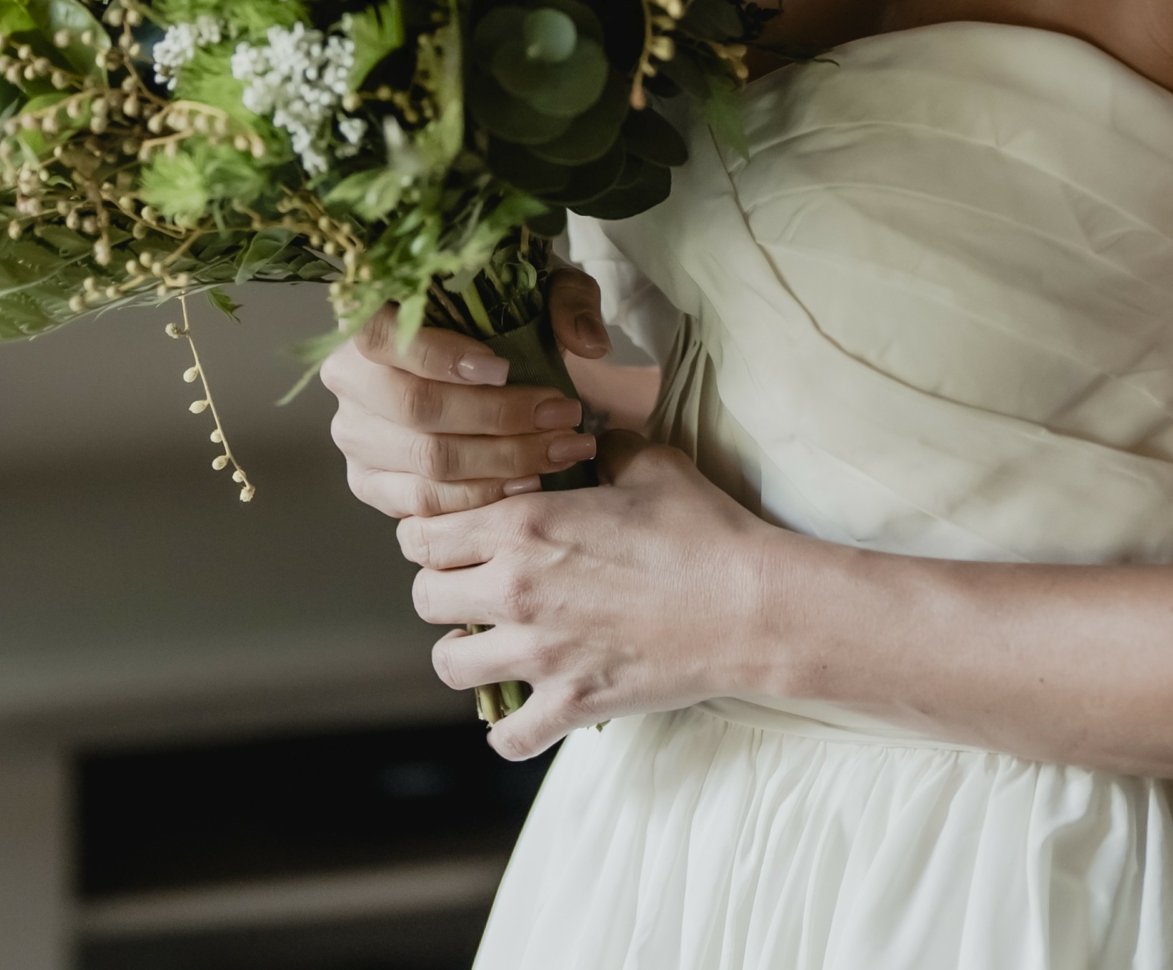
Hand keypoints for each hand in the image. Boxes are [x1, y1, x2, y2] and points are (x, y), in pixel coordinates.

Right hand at [321, 267, 609, 516]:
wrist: (480, 356)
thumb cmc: (501, 314)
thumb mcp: (538, 285)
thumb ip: (567, 299)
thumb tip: (588, 342)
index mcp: (369, 318)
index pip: (384, 338)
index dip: (441, 357)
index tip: (505, 369)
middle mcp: (349, 380)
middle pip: (416, 410)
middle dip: (499, 418)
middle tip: (562, 415)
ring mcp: (355, 437)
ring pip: (426, 463)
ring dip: (502, 462)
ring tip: (560, 450)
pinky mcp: (371, 483)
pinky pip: (423, 505)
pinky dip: (480, 498)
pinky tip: (527, 483)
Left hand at [401, 432, 775, 759]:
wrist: (749, 604)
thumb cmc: (701, 530)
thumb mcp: (650, 464)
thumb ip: (605, 445)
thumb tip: (591, 436)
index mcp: (525, 525)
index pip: (423, 534)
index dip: (429, 532)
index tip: (451, 534)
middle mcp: (516, 591)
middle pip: (425, 598)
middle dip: (442, 588)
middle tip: (472, 585)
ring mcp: (540, 656)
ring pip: (449, 666)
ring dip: (465, 653)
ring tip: (493, 641)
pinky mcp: (570, 704)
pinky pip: (506, 736)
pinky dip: (508, 727)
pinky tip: (527, 704)